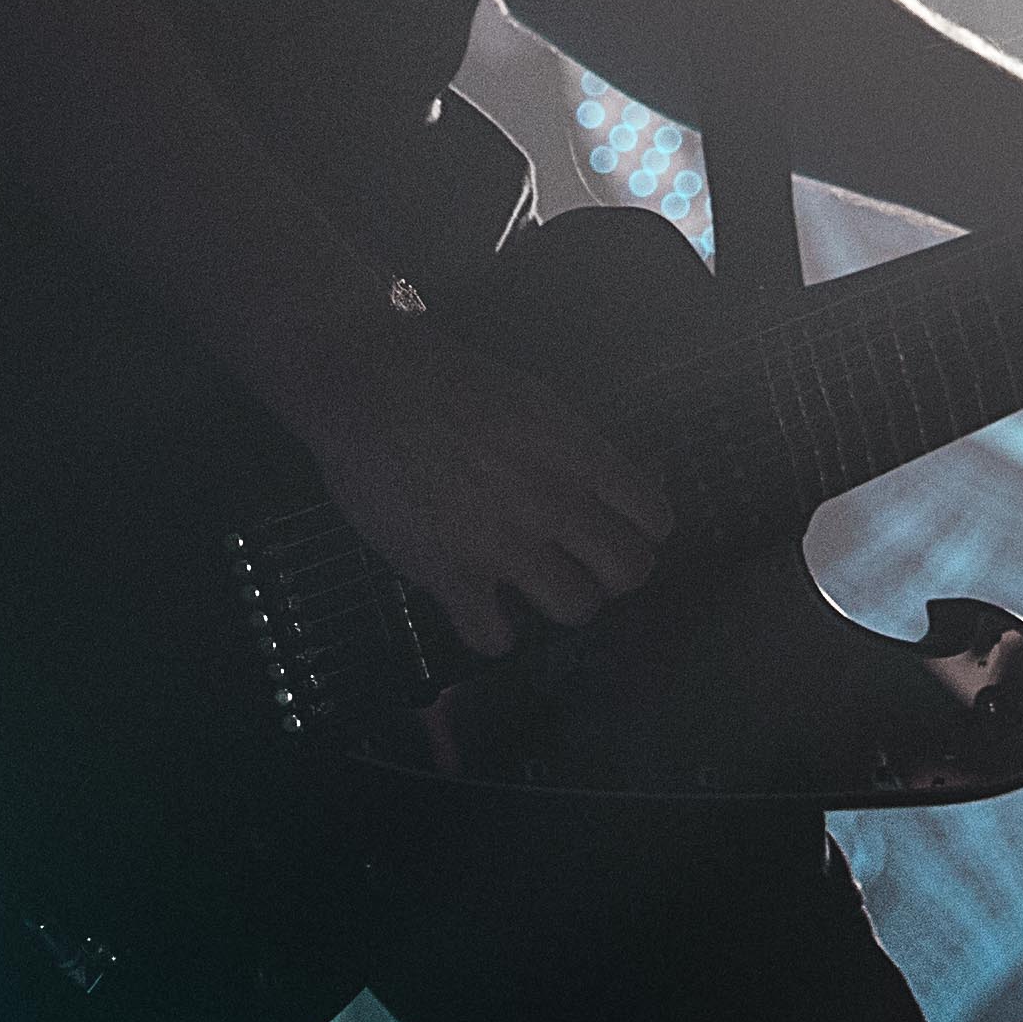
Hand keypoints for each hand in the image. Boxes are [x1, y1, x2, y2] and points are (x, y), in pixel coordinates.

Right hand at [265, 314, 672, 658]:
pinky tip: (481, 607)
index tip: (617, 532)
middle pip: (628, 573)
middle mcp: (553, 502)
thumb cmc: (453, 383)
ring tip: (533, 584)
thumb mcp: (539, 401)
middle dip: (610, 573)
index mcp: (579, 454)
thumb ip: (584, 449)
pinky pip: (495, 638)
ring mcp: (503, 543)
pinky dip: (492, 631)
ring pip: (574, 609)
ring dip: (558, 600)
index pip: (654, 519)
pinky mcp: (450, 574)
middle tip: (582, 564)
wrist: (369, 385)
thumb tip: (628, 488)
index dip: (641, 532)